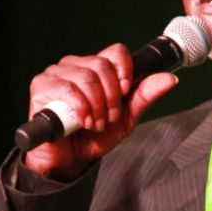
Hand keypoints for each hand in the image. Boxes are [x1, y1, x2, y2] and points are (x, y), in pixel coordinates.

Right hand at [21, 43, 177, 181]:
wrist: (70, 159)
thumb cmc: (94, 136)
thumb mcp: (126, 118)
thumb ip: (144, 96)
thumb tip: (170, 78)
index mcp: (97, 68)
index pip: (116, 51)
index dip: (125, 70)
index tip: (125, 92)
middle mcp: (76, 65)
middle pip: (102, 64)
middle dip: (112, 96)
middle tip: (108, 118)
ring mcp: (56, 73)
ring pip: (86, 76)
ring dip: (97, 105)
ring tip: (95, 124)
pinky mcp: (41, 86)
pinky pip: (67, 87)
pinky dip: (80, 107)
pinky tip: (82, 121)